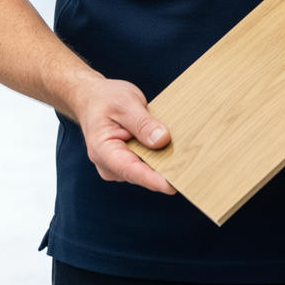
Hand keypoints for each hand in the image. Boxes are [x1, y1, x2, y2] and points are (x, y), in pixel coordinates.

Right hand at [73, 75, 174, 194]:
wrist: (92, 98)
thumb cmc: (105, 99)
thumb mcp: (125, 104)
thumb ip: (143, 123)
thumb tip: (162, 140)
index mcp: (104, 151)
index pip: (131, 170)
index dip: (153, 179)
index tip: (172, 185)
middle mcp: (110, 165)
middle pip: (141, 174)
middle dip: (164, 171)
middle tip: (191, 167)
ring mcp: (118, 166)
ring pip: (146, 170)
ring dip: (163, 163)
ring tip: (186, 155)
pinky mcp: (128, 162)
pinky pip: (146, 164)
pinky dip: (159, 157)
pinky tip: (174, 150)